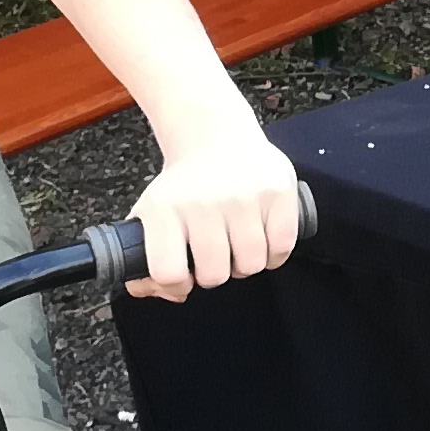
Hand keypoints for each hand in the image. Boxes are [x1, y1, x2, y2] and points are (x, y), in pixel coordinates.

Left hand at [122, 132, 303, 302]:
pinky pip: (282, 248)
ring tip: (238, 243)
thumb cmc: (186, 184)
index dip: (178, 283)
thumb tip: (169, 293)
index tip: (184, 273)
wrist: (215, 136)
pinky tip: (262, 237)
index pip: (168, 272)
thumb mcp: (152, 213)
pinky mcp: (277, 192)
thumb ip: (147, 257)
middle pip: (215, 275)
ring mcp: (243, 197)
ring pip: (252, 265)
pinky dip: (274, 252)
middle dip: (215, 272)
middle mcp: (202, 202)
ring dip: (245, 263)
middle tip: (214, 253)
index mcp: (164, 209)